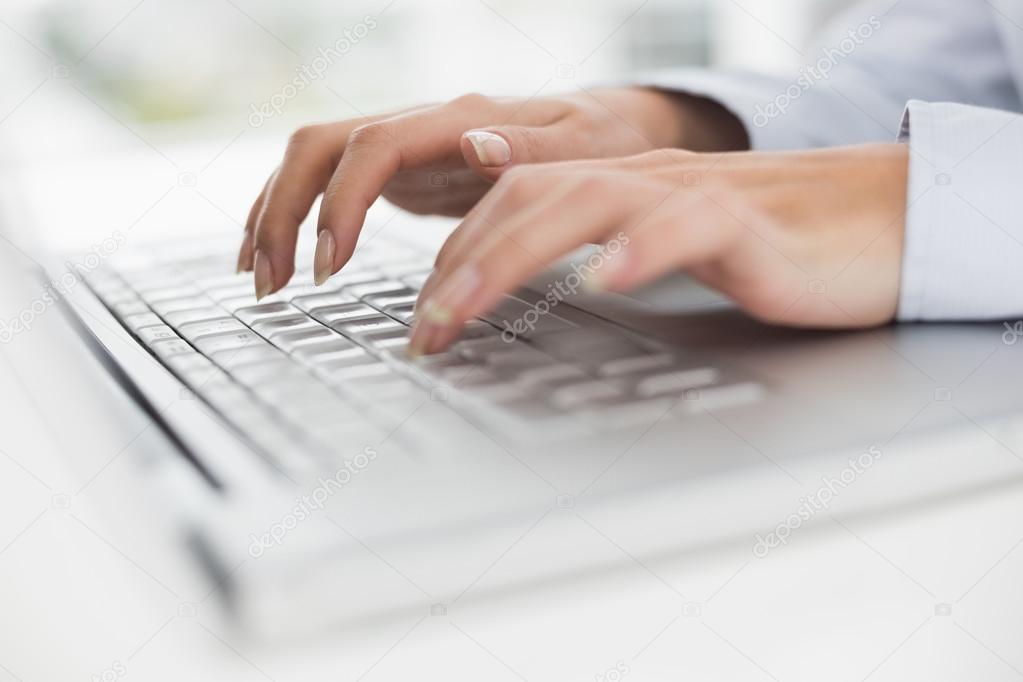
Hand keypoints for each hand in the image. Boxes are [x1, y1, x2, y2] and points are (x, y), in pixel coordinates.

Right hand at [241, 88, 747, 296]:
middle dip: (283, 211)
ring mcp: (405, 148)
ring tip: (258, 278)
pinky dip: (295, 218)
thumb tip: (476, 145)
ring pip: (311, 163)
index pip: (373, 147)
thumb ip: (532, 148)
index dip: (341, 201)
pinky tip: (277, 256)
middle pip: (319, 147)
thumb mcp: (585, 146)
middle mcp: (418, 126)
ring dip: (275, 215)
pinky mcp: (402, 174)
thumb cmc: (599, 139)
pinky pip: (328, 186)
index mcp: (457, 119)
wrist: (600, 129)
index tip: (329, 262)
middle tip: (272, 282)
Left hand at [408, 144, 908, 355]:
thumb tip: (552, 295)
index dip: (458, 252)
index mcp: (624, 189)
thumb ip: (614, 257)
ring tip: (465, 308)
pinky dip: (641, 249)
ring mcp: (698, 196)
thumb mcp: (676, 253)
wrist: (886, 220)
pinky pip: (689, 224)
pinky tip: (605, 279)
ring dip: (513, 256)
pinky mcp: (753, 225)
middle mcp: (648, 181)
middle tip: (422, 329)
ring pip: (588, 200)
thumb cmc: (779, 247)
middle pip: (531, 195)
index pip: (517, 200)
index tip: (423, 316)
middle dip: (461, 262)